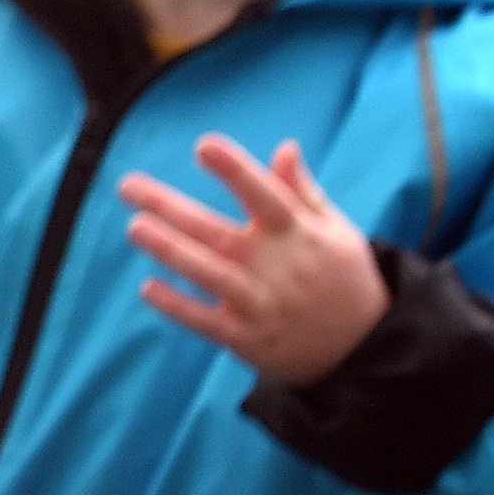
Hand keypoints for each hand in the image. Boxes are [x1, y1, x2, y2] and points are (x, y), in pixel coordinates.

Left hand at [120, 134, 386, 385]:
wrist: (366, 348)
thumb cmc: (344, 278)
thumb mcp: (337, 232)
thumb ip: (303, 192)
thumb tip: (284, 147)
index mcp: (300, 235)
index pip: (266, 196)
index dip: (236, 171)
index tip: (204, 145)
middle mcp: (277, 267)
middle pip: (217, 232)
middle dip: (171, 208)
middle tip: (127, 185)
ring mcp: (260, 303)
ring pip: (208, 274)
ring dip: (171, 250)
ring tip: (135, 226)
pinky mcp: (247, 338)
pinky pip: (206, 321)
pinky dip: (178, 306)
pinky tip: (148, 287)